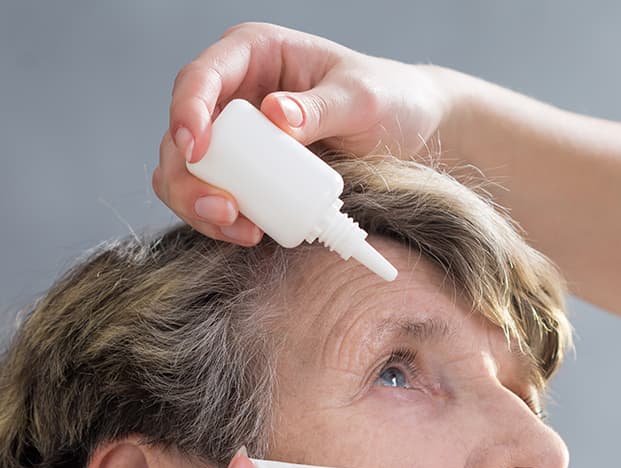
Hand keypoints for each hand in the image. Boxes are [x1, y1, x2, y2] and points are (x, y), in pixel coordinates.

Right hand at [153, 22, 452, 244]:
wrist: (410, 131)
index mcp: (254, 54)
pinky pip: (218, 196)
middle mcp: (237, 92)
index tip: (195, 150)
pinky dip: (221, 220)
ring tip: (240, 228)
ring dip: (199, 205)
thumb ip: (321, 107)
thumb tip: (275, 115)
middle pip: (182, 132)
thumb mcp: (361, 99)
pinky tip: (249, 233)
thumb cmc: (388, 99)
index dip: (187, 112)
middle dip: (190, 176)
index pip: (201, 77)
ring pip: (190, 171)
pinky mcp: (251, 173)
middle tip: (222, 209)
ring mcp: (240, 136)